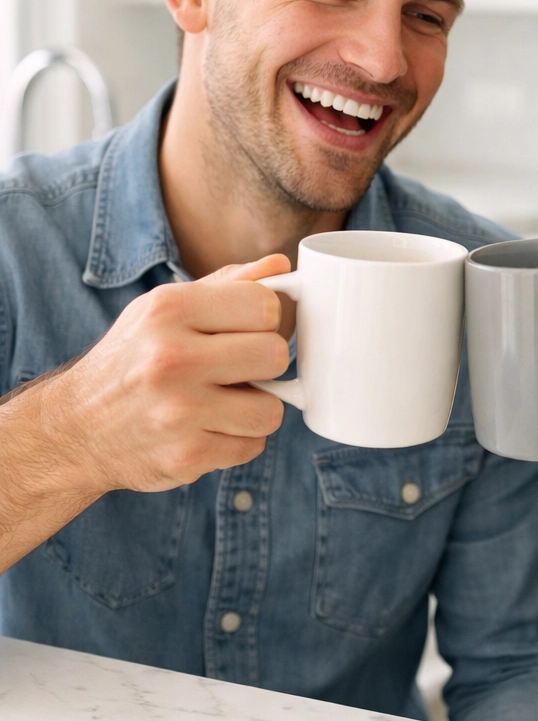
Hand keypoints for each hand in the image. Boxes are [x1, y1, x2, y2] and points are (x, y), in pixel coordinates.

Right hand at [27, 254, 292, 495]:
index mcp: (169, 309)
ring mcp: (178, 411)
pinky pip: (252, 446)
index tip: (247, 329)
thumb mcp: (165, 308)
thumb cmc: (133, 358)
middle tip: (238, 368)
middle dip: (264, 363)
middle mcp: (170, 358)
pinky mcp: (185, 456)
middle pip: (275, 354)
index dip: (264, 319)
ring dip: (255, 408)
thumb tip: (280, 264)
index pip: (264, 305)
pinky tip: (209, 428)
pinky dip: (238, 440)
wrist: (75, 428)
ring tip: (224, 401)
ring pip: (271, 409)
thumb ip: (228, 283)